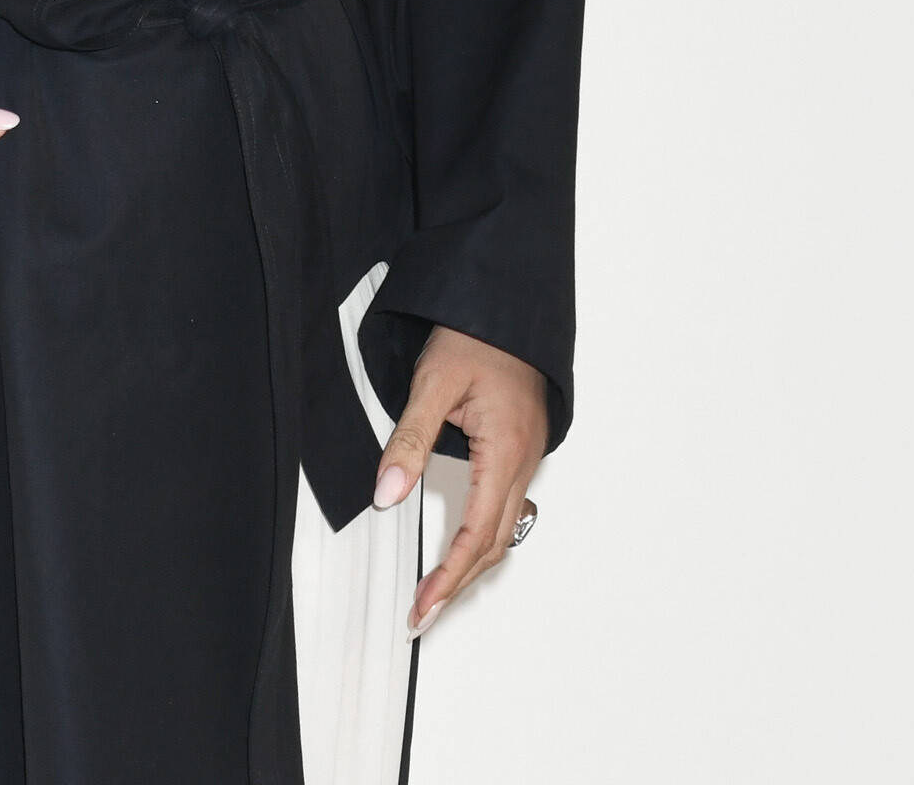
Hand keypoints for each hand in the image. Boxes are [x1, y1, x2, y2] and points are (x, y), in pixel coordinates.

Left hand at [371, 324, 547, 634]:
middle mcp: (523, 462)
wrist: (506, 302)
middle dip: (459, 583)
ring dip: (473, 564)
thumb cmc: (475, 334)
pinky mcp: (521, 447)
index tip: (423, 606)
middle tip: (423, 611)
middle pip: (495, 544)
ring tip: (438, 589)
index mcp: (506, 452)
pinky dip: (485, 535)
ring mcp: (527, 456)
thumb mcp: (432, 383)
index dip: (449, 577)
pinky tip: (464, 543)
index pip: (477, 534)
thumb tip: (386, 493)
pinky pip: (507, 506)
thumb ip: (409, 440)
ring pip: (505, 528)